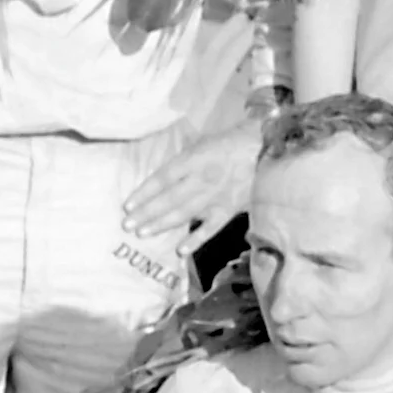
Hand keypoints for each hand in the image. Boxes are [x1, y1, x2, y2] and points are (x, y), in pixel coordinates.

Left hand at [122, 120, 258, 251]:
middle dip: (146, 212)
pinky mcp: (228, 211)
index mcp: (193, 160)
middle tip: (127, 224)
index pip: (162, 179)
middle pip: (168, 199)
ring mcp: (214, 198)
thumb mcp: (202, 142)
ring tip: (142, 233)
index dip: (144, 193)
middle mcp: (200, 180)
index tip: (128, 205)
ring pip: (183, 214)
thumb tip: (165, 176)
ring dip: (161, 224)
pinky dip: (196, 239)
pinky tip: (180, 250)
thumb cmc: (231, 143)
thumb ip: (183, 159)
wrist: (265, 150)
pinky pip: (210, 228)